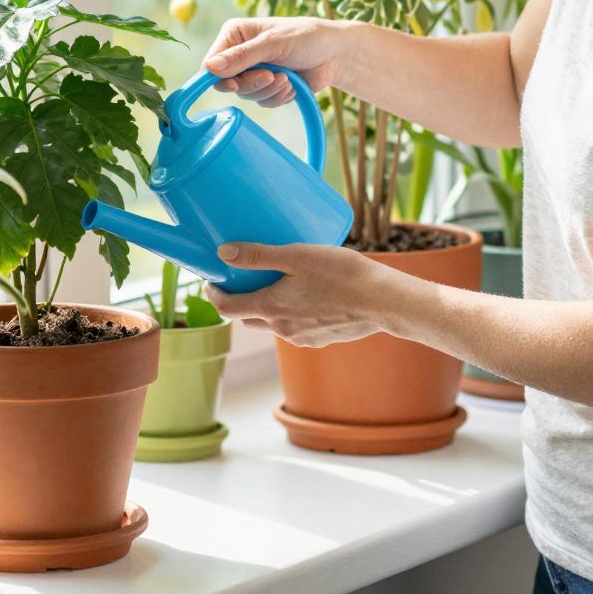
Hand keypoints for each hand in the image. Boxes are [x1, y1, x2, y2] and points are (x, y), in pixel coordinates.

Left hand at [202, 242, 391, 347]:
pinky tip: (303, 297)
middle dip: (237, 302)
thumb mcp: (297, 256)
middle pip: (247, 318)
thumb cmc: (341, 274)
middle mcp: (282, 329)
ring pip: (272, 324)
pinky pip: (294, 328)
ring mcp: (301, 338)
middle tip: (238, 281)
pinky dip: (288, 314)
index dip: (213, 295)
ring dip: (264, 308)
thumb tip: (223, 253)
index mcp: (271, 308)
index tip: (210, 282)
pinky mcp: (319, 340)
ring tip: (273, 284)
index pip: (228, 308)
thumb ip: (259, 254)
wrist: (382, 302)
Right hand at [204, 17, 346, 107]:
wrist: (336, 54)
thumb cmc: (306, 38)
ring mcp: (254, 72)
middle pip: (227, 83)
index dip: (218, 76)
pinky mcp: (268, 87)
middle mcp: (240, 54)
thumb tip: (210, 68)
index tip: (232, 84)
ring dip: (269, 90)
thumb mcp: (273, 44)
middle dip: (252, 83)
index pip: (212, 61)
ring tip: (287, 78)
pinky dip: (279, 97)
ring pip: (246, 95)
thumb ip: (242, 56)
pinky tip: (292, 85)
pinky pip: (263, 101)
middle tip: (272, 77)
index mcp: (235, 35)